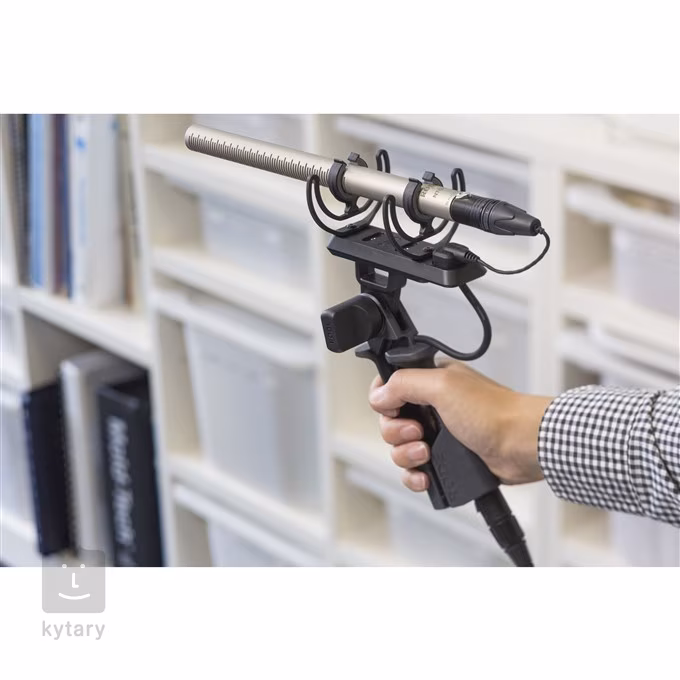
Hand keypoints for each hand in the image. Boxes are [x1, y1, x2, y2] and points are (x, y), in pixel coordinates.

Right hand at [368, 361, 553, 490]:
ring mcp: (440, 434)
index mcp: (431, 381)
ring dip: (406, 455)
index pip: (389, 387)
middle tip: (418, 432)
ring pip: (399, 449)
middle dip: (396, 433)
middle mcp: (433, 406)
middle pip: (390, 422)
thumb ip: (404, 383)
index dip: (384, 401)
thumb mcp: (442, 385)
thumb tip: (380, 395)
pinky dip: (415, 476)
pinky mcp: (447, 459)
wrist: (523, 446)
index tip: (393, 410)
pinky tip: (426, 476)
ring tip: (427, 453)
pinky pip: (416, 471)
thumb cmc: (495, 412)